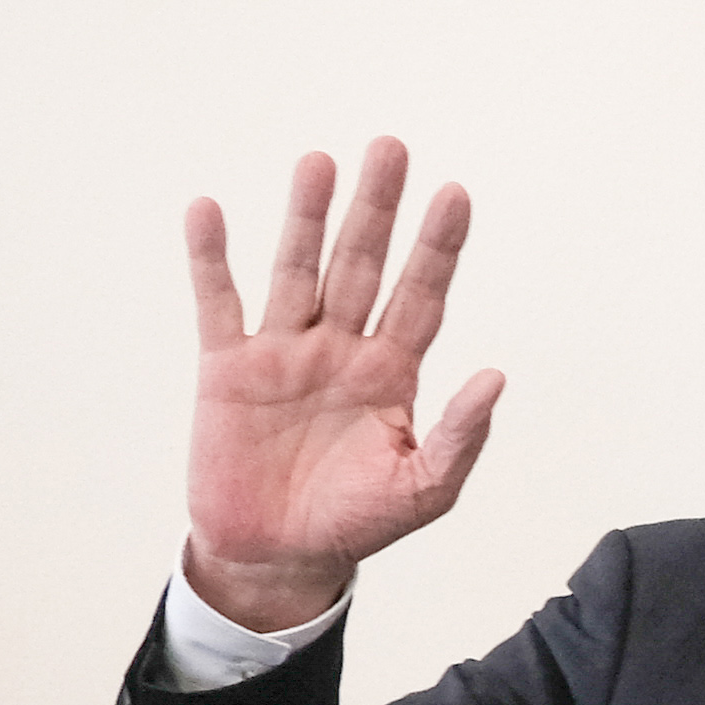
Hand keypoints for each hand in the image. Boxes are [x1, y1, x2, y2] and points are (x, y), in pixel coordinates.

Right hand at [182, 142, 506, 631]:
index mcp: (394, 372)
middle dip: (377, 209)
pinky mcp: (227, 369)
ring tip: (318, 162)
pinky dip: (210, 259)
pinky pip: (218, 303)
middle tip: (391, 148)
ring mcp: (283, 353)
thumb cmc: (356, 523)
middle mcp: (341, 349)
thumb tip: (497, 377)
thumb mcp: (424, 488)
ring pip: (297, 270)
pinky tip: (208, 211)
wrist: (278, 556)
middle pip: (363, 264)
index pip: (423, 295)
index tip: (456, 194)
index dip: (439, 247)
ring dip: (306, 217)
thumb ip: (460, 434)